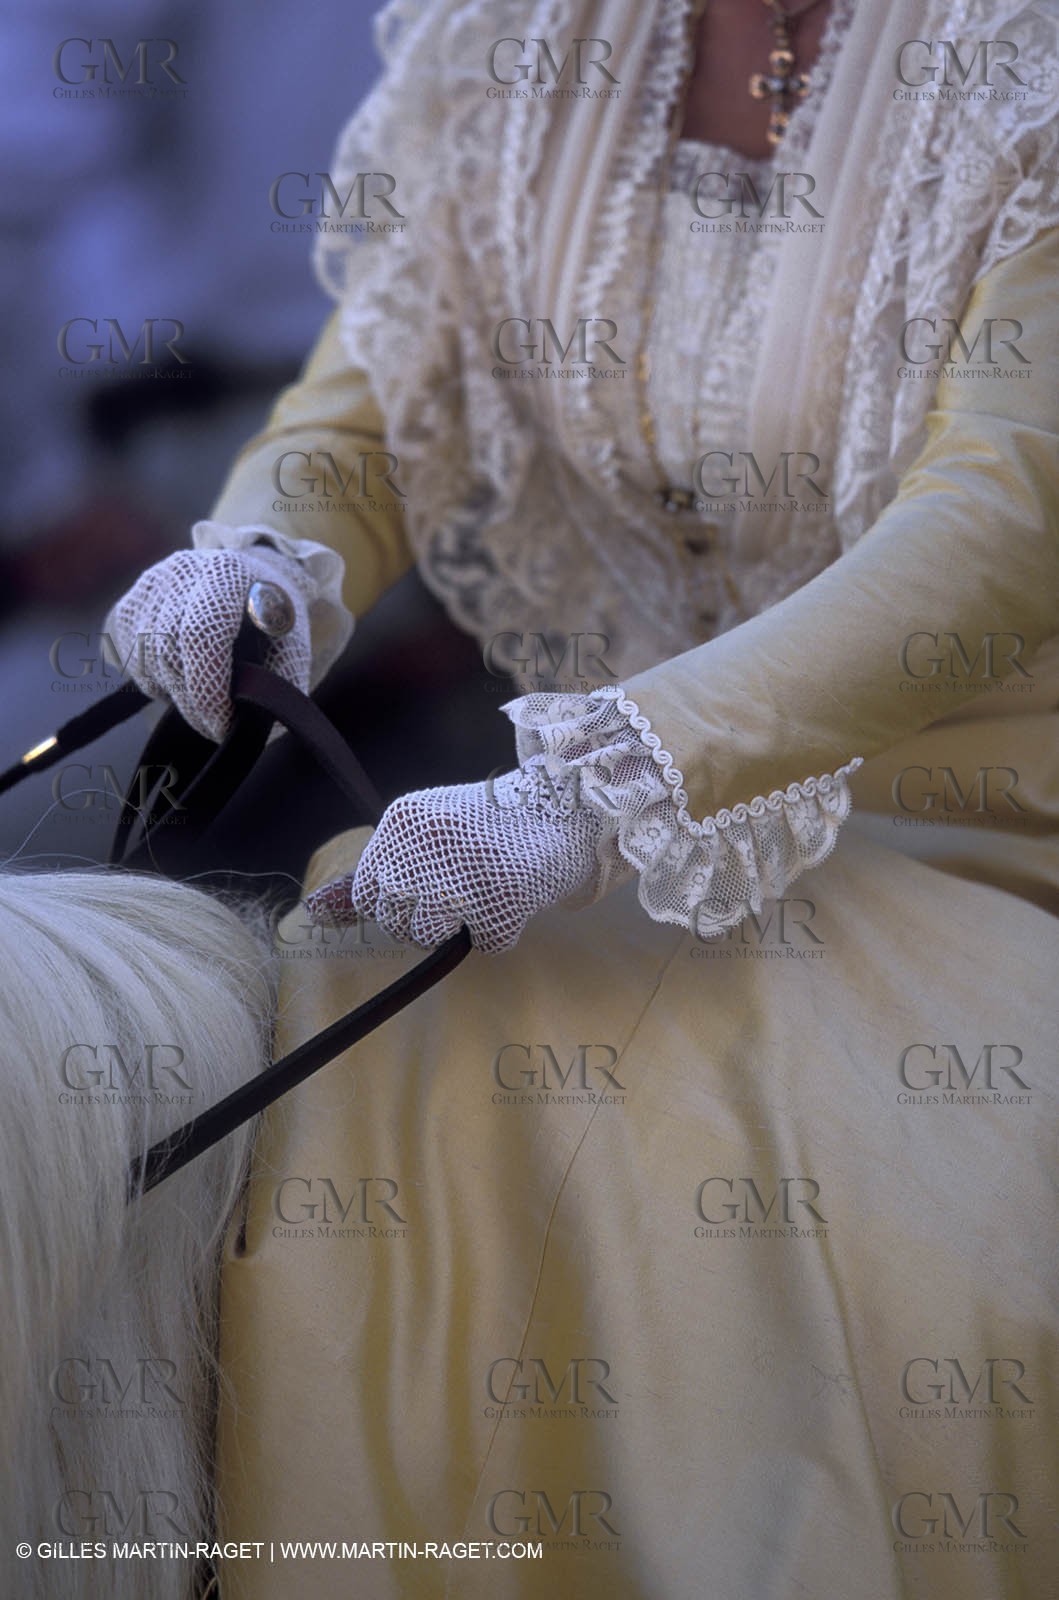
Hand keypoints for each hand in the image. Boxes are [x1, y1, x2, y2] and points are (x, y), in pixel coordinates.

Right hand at [103, 544, 315, 740]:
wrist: (247, 577)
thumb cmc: (273, 614)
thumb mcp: (294, 640)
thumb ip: (283, 678)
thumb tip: (266, 724)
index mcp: (226, 573)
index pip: (200, 633)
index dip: (208, 685)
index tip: (224, 723)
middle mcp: (179, 572)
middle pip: (170, 651)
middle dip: (194, 701)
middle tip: (217, 727)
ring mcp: (148, 588)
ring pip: (149, 662)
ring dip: (177, 696)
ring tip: (207, 704)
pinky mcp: (128, 607)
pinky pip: (134, 663)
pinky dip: (159, 683)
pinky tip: (187, 680)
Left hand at [304, 771, 605, 952]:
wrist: (566, 806)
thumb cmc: (488, 825)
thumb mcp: (425, 834)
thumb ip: (376, 872)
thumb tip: (314, 915)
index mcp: (402, 822)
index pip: (367, 892)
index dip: (394, 900)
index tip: (423, 884)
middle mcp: (425, 844)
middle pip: (395, 919)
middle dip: (424, 916)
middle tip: (460, 886)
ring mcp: (462, 871)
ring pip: (429, 935)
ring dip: (459, 925)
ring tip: (484, 891)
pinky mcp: (501, 896)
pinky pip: (485, 942)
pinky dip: (501, 929)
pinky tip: (513, 895)